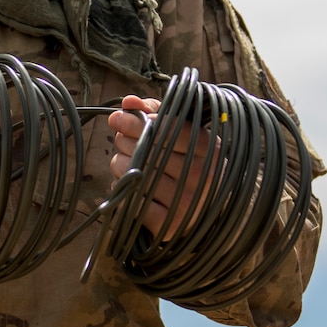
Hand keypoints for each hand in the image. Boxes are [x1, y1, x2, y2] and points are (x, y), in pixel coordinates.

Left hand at [108, 95, 219, 238]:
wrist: (208, 209)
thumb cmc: (190, 162)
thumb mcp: (182, 133)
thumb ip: (155, 112)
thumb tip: (128, 102)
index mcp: (208, 147)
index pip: (165, 128)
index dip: (136, 121)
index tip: (118, 118)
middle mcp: (200, 175)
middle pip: (146, 150)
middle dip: (124, 141)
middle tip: (122, 141)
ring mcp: (186, 201)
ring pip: (134, 174)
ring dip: (119, 164)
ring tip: (125, 162)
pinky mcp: (170, 224)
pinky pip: (132, 202)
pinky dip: (122, 190)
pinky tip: (127, 185)